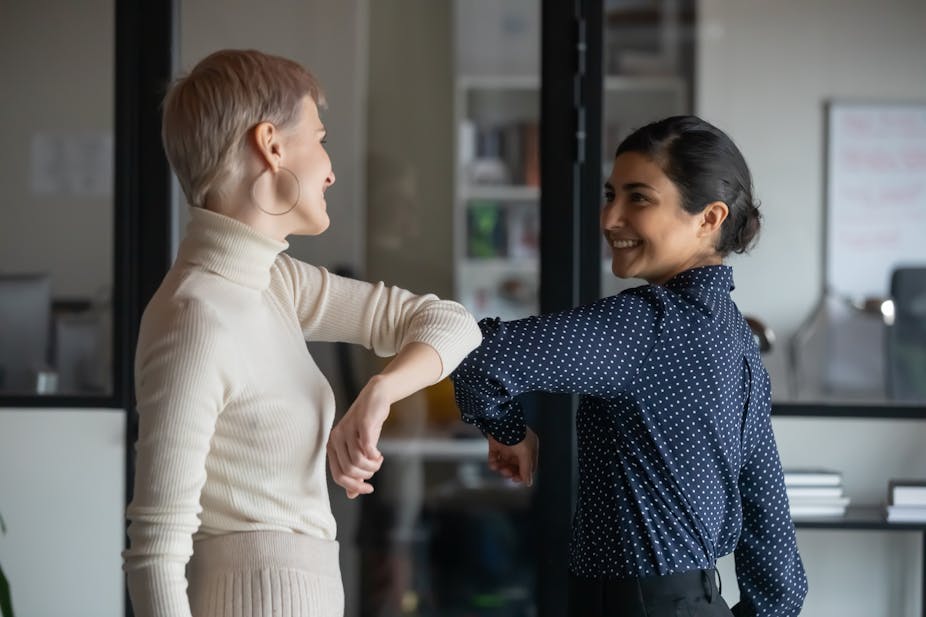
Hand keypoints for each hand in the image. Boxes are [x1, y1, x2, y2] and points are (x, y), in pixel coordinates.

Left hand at [327, 376, 389, 498]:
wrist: (376, 397)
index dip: (354, 486)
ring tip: (378, 461)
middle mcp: (336, 438)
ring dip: (372, 466)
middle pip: (349, 470)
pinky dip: (375, 456)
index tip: (368, 489)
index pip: (338, 476)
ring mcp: (348, 430)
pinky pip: (367, 448)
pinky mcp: (362, 424)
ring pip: (357, 461)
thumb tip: (351, 494)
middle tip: (375, 469)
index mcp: (332, 446)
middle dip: (366, 475)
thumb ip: (354, 470)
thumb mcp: (359, 449)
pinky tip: (379, 454)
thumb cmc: (366, 426)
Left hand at [487, 427, 538, 485]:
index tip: (515, 479)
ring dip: (501, 468)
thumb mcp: (525, 454)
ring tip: (498, 468)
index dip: (523, 474)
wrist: (500, 420)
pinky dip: (493, 462)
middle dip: (511, 471)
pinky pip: (494, 457)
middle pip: (516, 465)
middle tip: (506, 473)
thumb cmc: (517, 435)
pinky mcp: (496, 444)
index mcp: (530, 448)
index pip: (529, 465)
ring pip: (505, 462)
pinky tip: (493, 464)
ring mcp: (507, 445)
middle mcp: (519, 447)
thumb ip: (526, 470)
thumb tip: (528, 483)